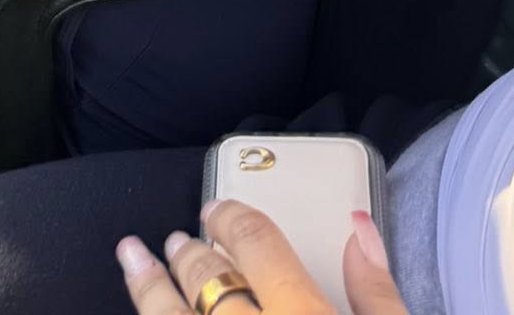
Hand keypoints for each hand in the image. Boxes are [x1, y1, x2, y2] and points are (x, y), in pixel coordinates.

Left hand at [117, 201, 405, 314]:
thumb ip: (380, 293)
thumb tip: (360, 228)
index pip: (259, 248)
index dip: (233, 219)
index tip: (218, 209)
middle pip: (209, 284)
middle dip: (190, 254)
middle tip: (177, 238)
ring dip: (149, 290)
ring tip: (133, 261)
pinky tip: (149, 312)